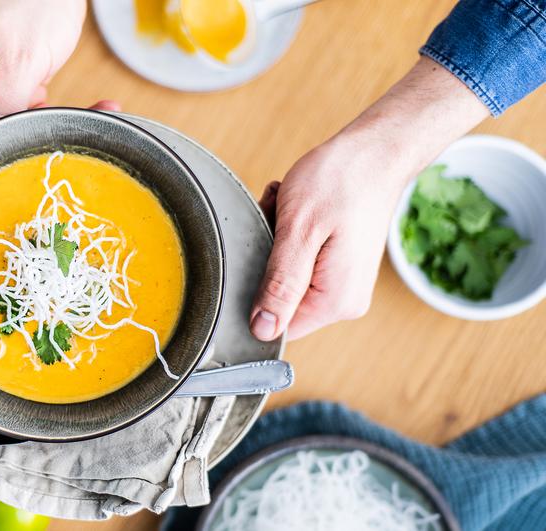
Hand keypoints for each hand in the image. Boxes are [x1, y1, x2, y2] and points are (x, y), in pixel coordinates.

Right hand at [0, 0, 86, 165]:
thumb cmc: (32, 2)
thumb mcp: (21, 59)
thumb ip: (4, 108)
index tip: (0, 190)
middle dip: (9, 154)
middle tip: (52, 153)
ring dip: (36, 136)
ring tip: (79, 123)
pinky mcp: (2, 91)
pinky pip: (19, 119)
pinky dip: (48, 119)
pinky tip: (87, 111)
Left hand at [251, 139, 405, 340]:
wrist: (378, 150)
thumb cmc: (341, 181)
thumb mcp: (299, 231)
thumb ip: (280, 284)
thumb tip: (263, 330)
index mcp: (335, 301)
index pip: (277, 328)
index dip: (254, 294)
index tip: (261, 251)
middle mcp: (343, 301)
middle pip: (278, 299)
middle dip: (265, 259)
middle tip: (275, 218)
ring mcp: (342, 284)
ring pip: (283, 275)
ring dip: (274, 240)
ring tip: (285, 206)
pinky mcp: (338, 266)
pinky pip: (297, 260)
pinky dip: (287, 233)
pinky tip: (292, 207)